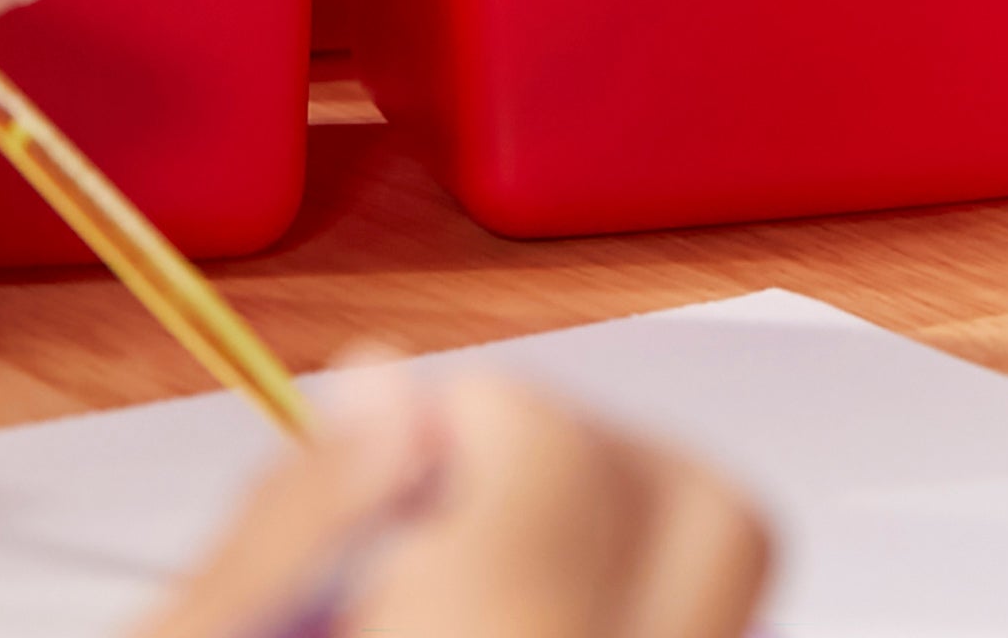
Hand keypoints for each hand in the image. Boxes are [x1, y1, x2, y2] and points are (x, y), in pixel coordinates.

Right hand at [137, 374, 768, 637]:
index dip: (461, 412)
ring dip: (611, 546)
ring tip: (470, 576)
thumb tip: (386, 393)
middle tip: (451, 498)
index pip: (560, 437)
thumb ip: (290, 519)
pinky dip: (617, 613)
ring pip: (717, 593)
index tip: (386, 446)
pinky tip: (509, 629)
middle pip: (711, 514)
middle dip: (588, 459)